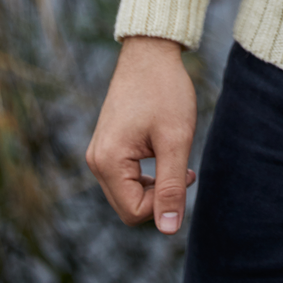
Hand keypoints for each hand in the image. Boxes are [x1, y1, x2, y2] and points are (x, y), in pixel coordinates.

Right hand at [86, 35, 197, 234]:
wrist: (151, 52)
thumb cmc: (165, 91)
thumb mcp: (175, 139)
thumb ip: (172, 186)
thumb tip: (169, 230)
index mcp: (107, 161)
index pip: (134, 212)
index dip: (165, 203)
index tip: (186, 175)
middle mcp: (95, 160)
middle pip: (129, 206)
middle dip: (160, 195)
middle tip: (186, 169)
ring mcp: (99, 152)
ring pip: (129, 192)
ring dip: (156, 184)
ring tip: (178, 160)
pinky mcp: (108, 145)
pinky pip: (126, 176)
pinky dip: (149, 173)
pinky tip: (166, 153)